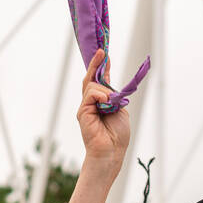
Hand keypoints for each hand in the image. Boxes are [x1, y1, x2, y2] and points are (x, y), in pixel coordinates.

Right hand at [76, 49, 129, 173]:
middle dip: (95, 64)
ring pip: (92, 86)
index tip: (104, 55)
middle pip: (90, 79)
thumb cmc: (117, 135)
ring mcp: (86, 107)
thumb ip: (113, 97)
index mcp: (102, 102)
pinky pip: (91, 94)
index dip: (101, 67)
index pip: (99, 81)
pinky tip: (106, 103)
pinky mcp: (82, 112)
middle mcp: (92, 103)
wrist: (111, 150)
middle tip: (101, 51)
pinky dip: (100, 95)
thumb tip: (105, 89)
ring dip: (105, 91)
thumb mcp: (120, 109)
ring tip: (111, 103)